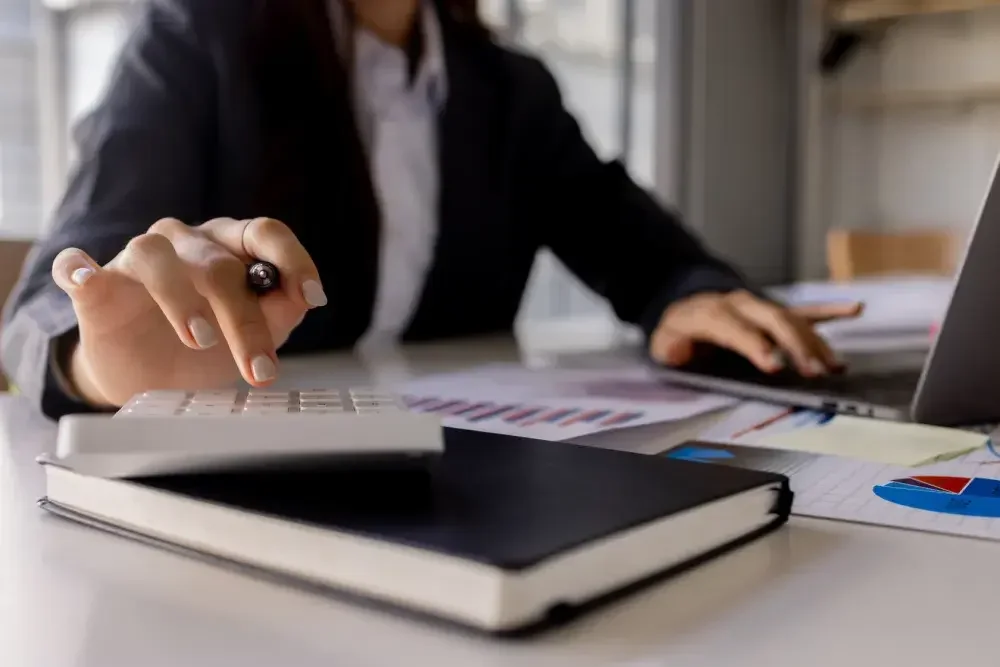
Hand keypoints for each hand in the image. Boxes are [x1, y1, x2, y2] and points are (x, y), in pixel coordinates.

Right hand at [51, 217, 327, 406]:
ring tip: (199, 339)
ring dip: (179, 298)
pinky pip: (76, 266)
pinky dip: (77, 268)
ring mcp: (136, 260)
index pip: (266, 233)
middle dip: (244, 319)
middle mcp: (187, 243)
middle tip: (259, 367)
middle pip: (219, 264)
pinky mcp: (94, 286)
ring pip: (155, 254)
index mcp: (231, 247)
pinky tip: (84, 277)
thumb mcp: (252, 335)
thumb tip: (303, 297)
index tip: (313, 296)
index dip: (293, 259)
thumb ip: (280, 313)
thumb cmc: (205, 347)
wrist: (146, 378)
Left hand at [649, 289, 862, 376]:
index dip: (755, 345)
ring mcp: (758, 305)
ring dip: (814, 341)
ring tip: (833, 365)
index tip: (775, 365)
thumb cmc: (674, 333)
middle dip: (794, 345)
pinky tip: (854, 310)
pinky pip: (803, 310)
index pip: (736, 328)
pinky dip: (828, 310)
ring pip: (791, 319)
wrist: (677, 303)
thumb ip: (680, 357)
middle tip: (812, 371)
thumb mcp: (665, 348)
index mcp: (708, 314)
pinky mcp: (772, 310)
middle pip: (772, 320)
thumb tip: (697, 373)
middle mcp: (738, 304)